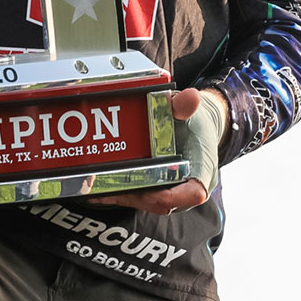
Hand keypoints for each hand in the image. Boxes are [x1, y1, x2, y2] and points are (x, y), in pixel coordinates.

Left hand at [83, 88, 227, 215]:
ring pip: (148, 203)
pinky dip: (121, 194)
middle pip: (161, 202)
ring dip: (125, 196)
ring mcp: (173, 194)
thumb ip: (186, 106)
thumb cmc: (197, 123)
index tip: (146, 188)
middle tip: (110, 184)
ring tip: (99, 186)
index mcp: (202, 170)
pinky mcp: (159, 193)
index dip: (170, 196)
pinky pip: (141, 199)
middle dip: (135, 194)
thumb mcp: (191, 111)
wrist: (199, 128)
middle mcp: (187, 189)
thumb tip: (189, 97)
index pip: (192, 193)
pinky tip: (99, 189)